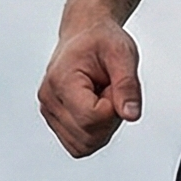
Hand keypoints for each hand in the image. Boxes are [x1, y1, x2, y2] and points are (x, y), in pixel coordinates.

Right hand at [38, 17, 142, 157]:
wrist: (85, 34)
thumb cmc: (102, 41)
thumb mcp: (123, 54)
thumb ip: (128, 86)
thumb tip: (131, 116)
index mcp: (61, 80)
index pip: (91, 118)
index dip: (112, 107)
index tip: (112, 84)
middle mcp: (49, 99)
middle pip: (88, 136)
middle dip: (109, 118)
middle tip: (109, 89)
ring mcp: (48, 112)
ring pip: (85, 146)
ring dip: (103, 128)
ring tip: (101, 97)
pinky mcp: (54, 121)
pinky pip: (80, 145)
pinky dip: (95, 132)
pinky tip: (96, 107)